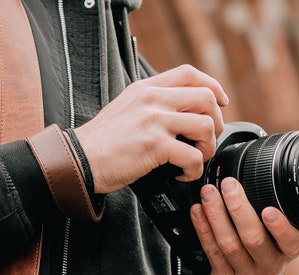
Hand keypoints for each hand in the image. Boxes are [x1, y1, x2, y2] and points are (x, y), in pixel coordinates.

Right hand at [73, 64, 229, 193]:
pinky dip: (194, 170)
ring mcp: (155, 121)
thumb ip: (147, 106)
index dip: (213, 86)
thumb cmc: (98, 145)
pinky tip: (182, 175)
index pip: (190, 74)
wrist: (78, 161)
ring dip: (207, 148)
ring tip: (194, 160)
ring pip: (206, 126)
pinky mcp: (155, 146)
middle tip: (206, 141)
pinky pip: (192, 156)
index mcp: (146, 89)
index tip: (220, 103)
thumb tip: (173, 116)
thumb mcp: (123, 110)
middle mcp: (153, 100)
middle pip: (206, 98)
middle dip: (216, 122)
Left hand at [191, 178, 298, 274]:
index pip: (290, 242)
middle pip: (253, 239)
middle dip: (239, 209)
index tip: (269, 210)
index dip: (280, 227)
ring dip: (216, 216)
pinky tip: (198, 212)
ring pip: (229, 245)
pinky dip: (203, 229)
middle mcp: (269, 266)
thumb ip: (274, 218)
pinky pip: (211, 252)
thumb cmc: (264, 253)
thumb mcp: (279, 240)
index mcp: (288, 252)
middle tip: (229, 186)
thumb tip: (259, 178)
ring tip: (208, 194)